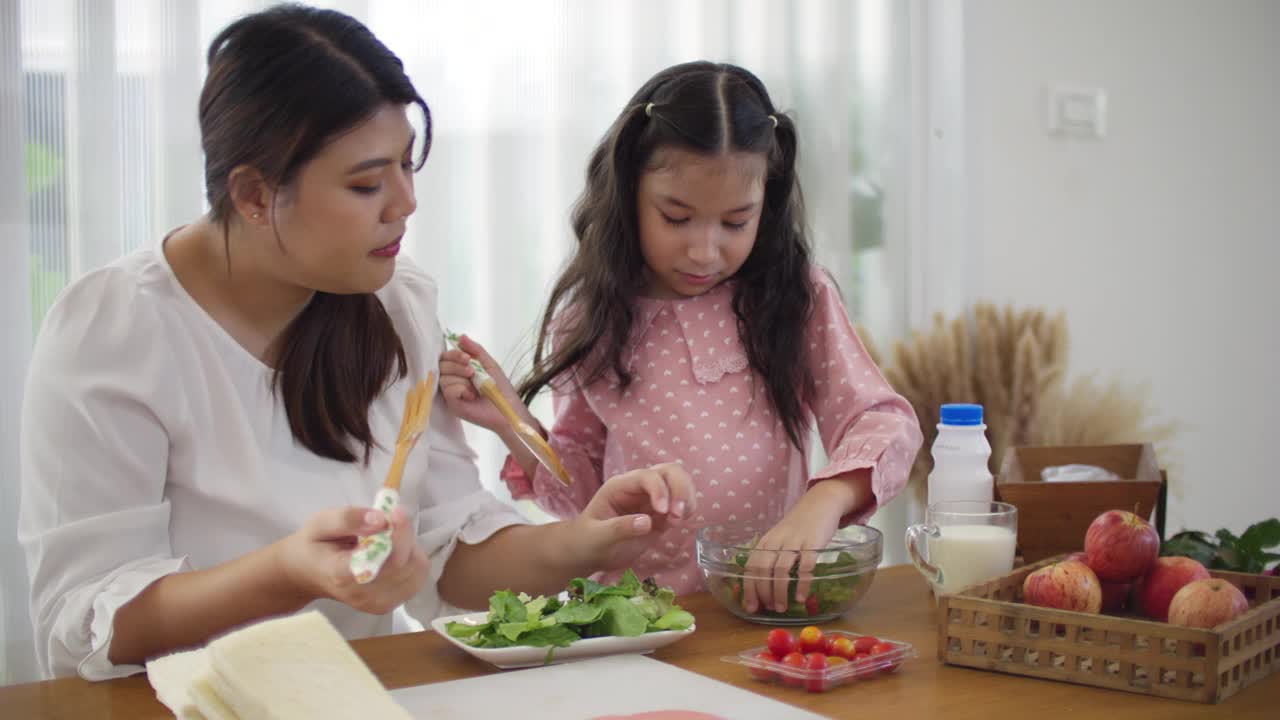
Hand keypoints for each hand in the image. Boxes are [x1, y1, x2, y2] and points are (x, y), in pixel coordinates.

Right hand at [277, 506, 429, 614]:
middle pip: (406, 565)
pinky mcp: (388, 607)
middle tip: (390, 522)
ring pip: (417, 572)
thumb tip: (381, 520)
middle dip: (405, 537)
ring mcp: (377, 605)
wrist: (306, 575)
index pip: (385, 560)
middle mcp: (362, 595)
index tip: (396, 511)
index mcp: (342, 575)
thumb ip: (348, 519)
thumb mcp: (321, 522)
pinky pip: (417, 580)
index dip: (400, 534)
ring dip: (411, 548)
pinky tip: (394, 553)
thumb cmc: (314, 545)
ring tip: (390, 538)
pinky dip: (412, 561)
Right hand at [438, 334, 534, 433]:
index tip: (468, 358)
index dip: (453, 355)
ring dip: (462, 380)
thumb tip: (461, 336)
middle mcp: (451, 380)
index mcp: (459, 369)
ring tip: (476, 387)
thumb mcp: (488, 364)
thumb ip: (475, 350)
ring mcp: (450, 393)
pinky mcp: (451, 404)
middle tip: (472, 372)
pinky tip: (472, 397)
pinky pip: (448, 391)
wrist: (507, 407)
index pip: (445, 357)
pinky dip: (462, 390)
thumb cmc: (499, 387)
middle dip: (457, 366)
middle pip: (441, 366)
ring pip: (444, 378)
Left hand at [570, 463, 696, 571]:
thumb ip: (619, 528)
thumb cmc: (588, 542)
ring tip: (679, 520)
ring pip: (680, 483)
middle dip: (680, 488)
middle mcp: (639, 488)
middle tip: (679, 514)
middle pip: (670, 471)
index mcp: (621, 486)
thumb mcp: (597, 537)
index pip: (647, 477)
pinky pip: (681, 504)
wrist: (589, 553)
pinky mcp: (662, 515)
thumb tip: (647, 522)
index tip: (663, 511)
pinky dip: (687, 510)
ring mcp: (652, 500)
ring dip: (687, 498)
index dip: (659, 489)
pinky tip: (678, 524)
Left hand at [742, 480, 851, 614]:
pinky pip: (805, 566)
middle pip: (763, 569)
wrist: (819, 504)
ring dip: (779, 591)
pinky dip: (802, 583)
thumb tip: (763, 588)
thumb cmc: (797, 527)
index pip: (751, 567)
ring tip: (782, 607)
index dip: (749, 588)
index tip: (751, 607)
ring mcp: (794, 542)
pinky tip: (801, 597)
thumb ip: (770, 557)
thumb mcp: (778, 539)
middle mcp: (776, 542)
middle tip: (769, 609)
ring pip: (781, 570)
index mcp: (765, 542)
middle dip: (763, 593)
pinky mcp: (813, 543)